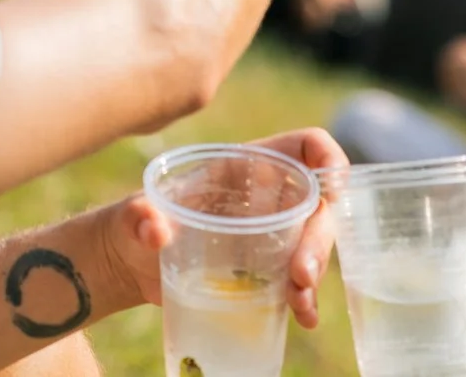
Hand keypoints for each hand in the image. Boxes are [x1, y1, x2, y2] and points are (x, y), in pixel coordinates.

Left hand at [114, 128, 344, 330]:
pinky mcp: (266, 269)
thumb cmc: (134, 225)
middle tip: (300, 274)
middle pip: (315, 205)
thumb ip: (140, 216)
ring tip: (297, 300)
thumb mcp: (133, 217)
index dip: (326, 156)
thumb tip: (154, 228)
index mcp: (241, 168)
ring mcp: (269, 234)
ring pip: (313, 244)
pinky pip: (300, 281)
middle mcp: (264, 197)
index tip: (334, 183)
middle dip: (318, 237)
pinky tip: (302, 317)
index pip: (301, 147)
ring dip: (314, 271)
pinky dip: (305, 298)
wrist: (132, 265)